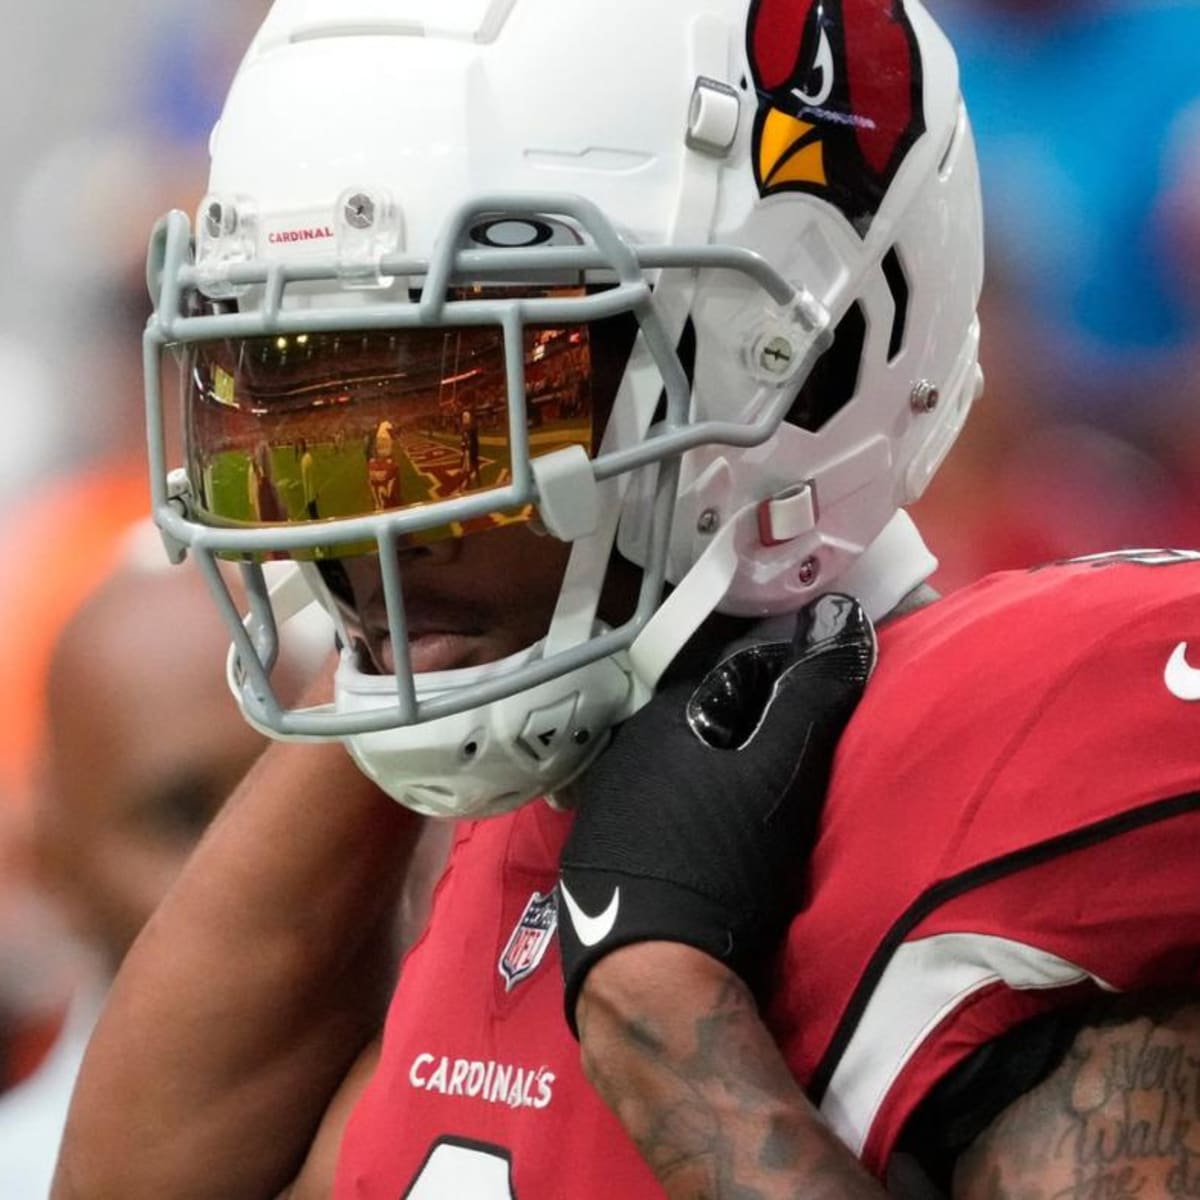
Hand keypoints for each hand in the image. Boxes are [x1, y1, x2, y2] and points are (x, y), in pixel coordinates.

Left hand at [558, 593, 875, 1028]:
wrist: (652, 968)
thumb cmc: (722, 860)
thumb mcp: (781, 776)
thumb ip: (809, 701)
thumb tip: (840, 629)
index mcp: (661, 718)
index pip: (734, 679)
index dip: (784, 691)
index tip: (815, 717)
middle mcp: (620, 751)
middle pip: (699, 726)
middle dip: (744, 735)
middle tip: (787, 771)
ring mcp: (598, 806)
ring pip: (670, 772)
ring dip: (708, 779)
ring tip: (747, 815)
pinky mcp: (591, 857)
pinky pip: (646, 817)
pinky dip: (677, 820)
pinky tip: (699, 850)